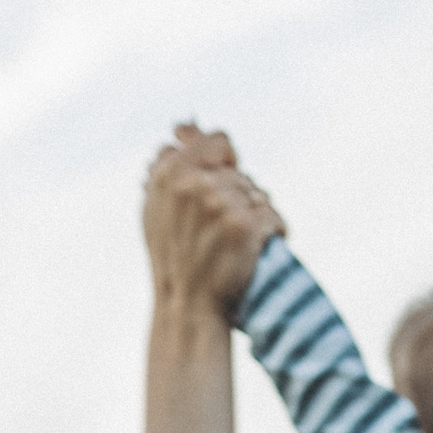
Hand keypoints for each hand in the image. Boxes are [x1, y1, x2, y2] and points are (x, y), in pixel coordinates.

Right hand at [143, 123, 284, 316]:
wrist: (186, 306)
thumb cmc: (172, 256)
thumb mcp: (156, 205)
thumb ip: (168, 163)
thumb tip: (185, 126)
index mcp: (170, 172)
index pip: (218, 141)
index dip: (227, 160)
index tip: (226, 178)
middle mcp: (195, 184)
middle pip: (240, 173)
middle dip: (240, 195)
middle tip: (228, 226)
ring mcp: (221, 204)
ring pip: (258, 194)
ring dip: (259, 214)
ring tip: (245, 239)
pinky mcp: (245, 227)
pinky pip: (274, 216)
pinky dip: (276, 231)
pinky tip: (266, 244)